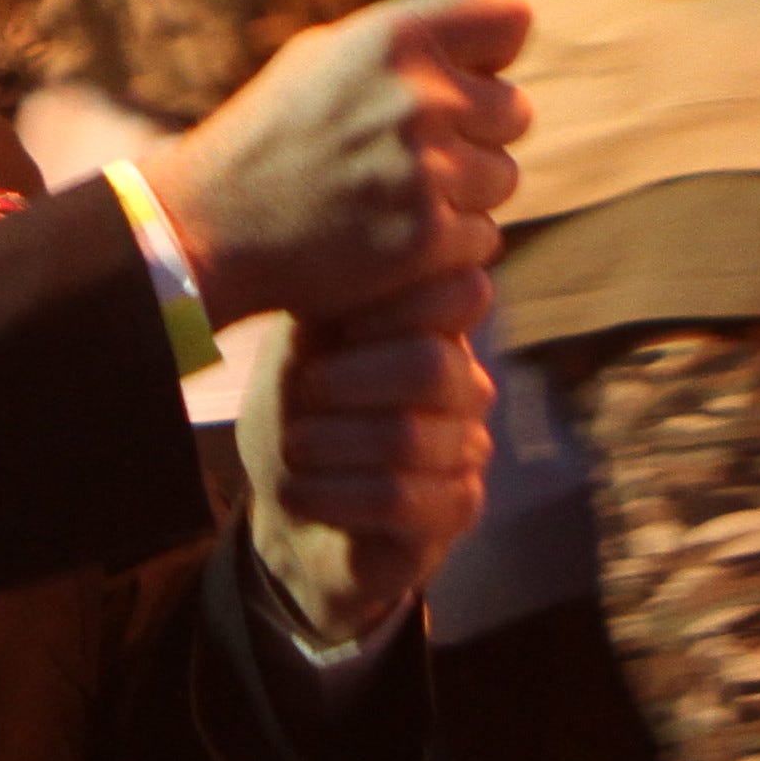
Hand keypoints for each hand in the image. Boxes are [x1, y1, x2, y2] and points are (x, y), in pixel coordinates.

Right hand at [136, 0, 531, 324]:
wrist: (210, 226)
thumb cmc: (273, 132)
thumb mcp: (330, 51)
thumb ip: (420, 21)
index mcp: (394, 38)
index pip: (511, 15)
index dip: (498, 42)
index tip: (479, 63)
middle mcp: (417, 98)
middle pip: (514, 110)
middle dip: (476, 131)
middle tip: (416, 146)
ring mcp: (426, 172)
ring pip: (501, 178)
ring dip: (463, 190)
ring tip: (395, 193)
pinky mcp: (427, 239)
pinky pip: (481, 237)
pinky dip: (448, 244)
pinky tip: (393, 235)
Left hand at [235, 271, 497, 643]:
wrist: (296, 504)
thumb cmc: (301, 414)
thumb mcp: (301, 350)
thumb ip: (330, 305)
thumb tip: (340, 252)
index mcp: (434, 329)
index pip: (458, 294)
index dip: (393, 304)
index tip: (329, 324)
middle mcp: (465, 383)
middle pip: (432, 365)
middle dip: (350, 379)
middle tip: (301, 390)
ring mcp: (468, 446)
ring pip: (409, 437)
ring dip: (330, 442)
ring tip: (292, 447)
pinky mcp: (457, 507)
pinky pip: (401, 498)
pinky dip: (333, 493)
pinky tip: (296, 490)